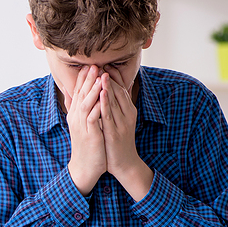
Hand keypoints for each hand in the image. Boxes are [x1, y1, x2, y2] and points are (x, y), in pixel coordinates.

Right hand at [64, 65, 105, 194]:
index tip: (88, 66)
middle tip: (93, 64)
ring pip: (86, 103)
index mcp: (75, 115)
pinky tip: (103, 96)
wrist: (84, 167)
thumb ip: (79, 109)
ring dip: (92, 89)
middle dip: (87, 79)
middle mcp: (75, 118)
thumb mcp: (81, 125)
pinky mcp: (89, 133)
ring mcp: (81, 126)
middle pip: (80, 94)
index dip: (82, 79)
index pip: (77, 93)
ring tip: (99, 76)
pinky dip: (97, 105)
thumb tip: (74, 95)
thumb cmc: (87, 146)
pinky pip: (93, 116)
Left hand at [100, 69, 152, 199]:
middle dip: (108, 77)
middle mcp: (127, 114)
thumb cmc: (117, 143)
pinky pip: (108, 115)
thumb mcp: (117, 122)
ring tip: (99, 72)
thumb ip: (113, 108)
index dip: (111, 76)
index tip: (101, 63)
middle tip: (98, 62)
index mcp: (128, 110)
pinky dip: (104, 103)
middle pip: (118, 91)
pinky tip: (100, 93)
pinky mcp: (115, 132)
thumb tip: (106, 93)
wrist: (125, 164)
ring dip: (106, 86)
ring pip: (114, 101)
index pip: (120, 88)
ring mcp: (122, 123)